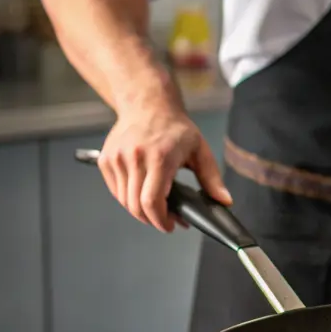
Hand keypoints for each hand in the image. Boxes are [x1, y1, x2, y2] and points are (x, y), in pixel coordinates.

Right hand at [98, 100, 230, 231]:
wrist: (148, 105)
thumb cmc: (175, 128)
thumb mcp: (200, 150)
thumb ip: (212, 179)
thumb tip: (224, 201)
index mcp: (159, 157)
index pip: (152, 201)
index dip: (160, 220)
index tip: (171, 226)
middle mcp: (135, 158)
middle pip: (136, 206)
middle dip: (152, 220)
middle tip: (167, 221)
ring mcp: (117, 158)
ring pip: (124, 201)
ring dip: (140, 211)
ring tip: (157, 208)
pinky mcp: (106, 160)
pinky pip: (116, 191)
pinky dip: (128, 198)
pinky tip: (143, 194)